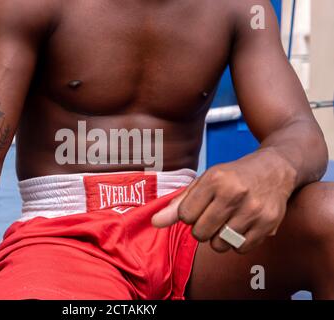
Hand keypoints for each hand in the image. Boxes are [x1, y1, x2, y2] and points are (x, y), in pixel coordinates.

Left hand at [152, 151, 296, 252]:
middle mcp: (234, 193)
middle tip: (213, 216)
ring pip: (220, 245)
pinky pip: (241, 249)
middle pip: (200, 233)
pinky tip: (242, 226)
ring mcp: (253, 209)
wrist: (275, 169)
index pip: (185, 216)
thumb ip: (178, 203)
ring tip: (228, 221)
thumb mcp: (204, 182)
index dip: (189, 215)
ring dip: (219, 238)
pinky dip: (237, 243)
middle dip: (202, 229)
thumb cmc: (233, 177)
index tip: (200, 207)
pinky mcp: (268, 223)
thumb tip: (154, 222)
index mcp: (215, 179)